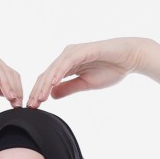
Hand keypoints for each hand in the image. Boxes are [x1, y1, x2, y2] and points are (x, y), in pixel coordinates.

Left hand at [26, 38, 154, 107]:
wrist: (129, 58)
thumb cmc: (110, 69)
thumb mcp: (85, 84)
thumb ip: (68, 88)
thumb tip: (52, 96)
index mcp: (67, 65)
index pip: (49, 80)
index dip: (40, 93)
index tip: (33, 108)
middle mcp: (68, 56)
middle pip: (47, 74)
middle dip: (38, 91)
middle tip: (30, 106)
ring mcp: (74, 52)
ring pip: (54, 69)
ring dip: (45, 84)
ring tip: (39, 98)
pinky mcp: (83, 50)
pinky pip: (67, 62)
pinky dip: (59, 73)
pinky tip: (52, 84)